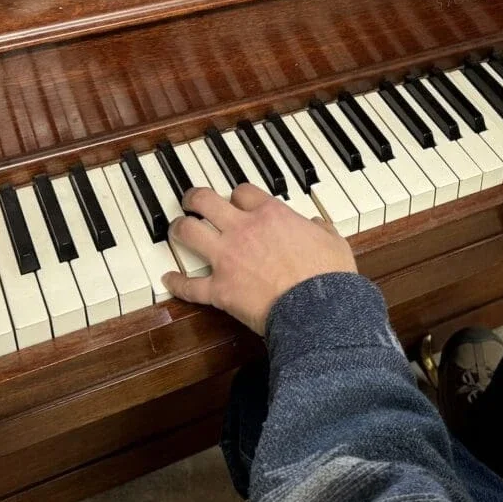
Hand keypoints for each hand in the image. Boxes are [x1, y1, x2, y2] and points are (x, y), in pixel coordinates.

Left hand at [162, 182, 356, 334]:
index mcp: (272, 214)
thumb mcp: (335, 242)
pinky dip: (177, 283)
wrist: (317, 309)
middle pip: (206, 201)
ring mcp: (227, 258)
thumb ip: (323, 229)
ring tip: (176, 229)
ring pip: (189, 232)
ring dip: (178, 229)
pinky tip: (168, 280)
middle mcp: (243, 229)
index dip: (238, 195)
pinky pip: (189, 285)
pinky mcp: (219, 289)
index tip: (237, 201)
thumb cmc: (328, 276)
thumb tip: (319, 225)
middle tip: (191, 200)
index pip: (243, 192)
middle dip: (194, 198)